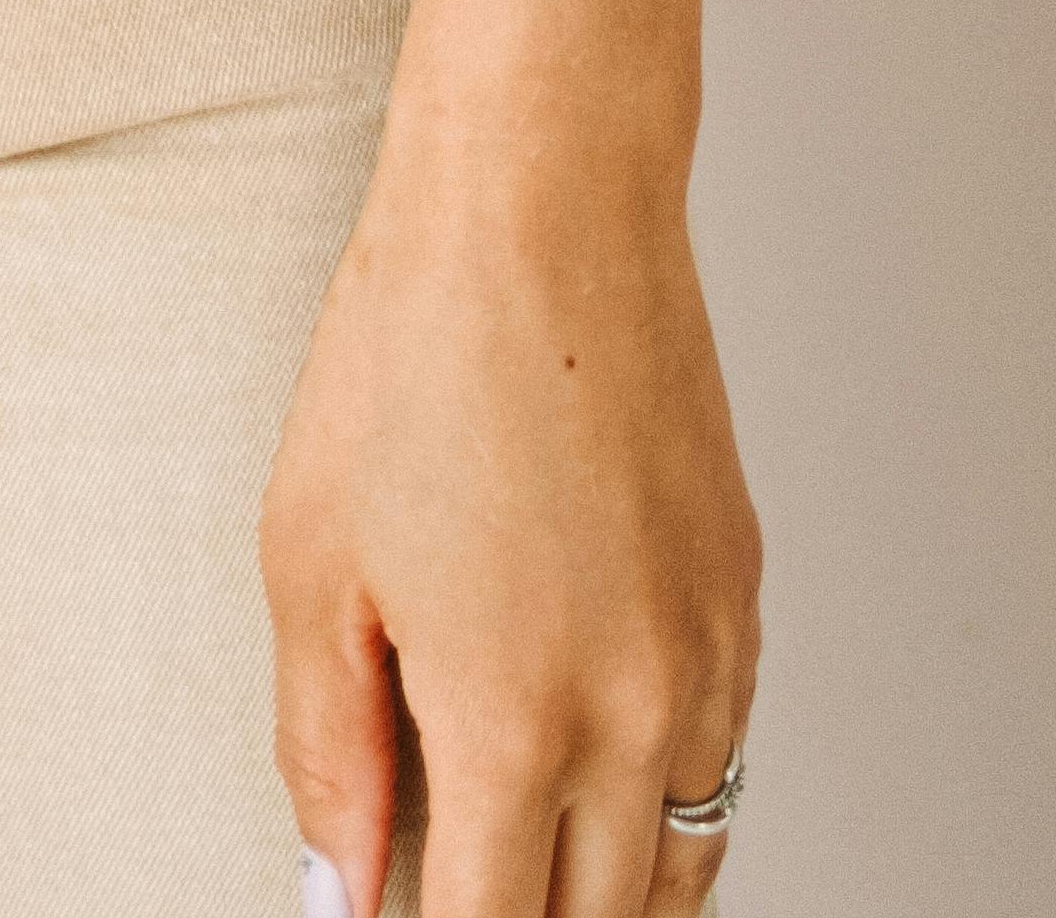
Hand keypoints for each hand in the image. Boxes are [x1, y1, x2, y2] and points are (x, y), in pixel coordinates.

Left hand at [262, 107, 760, 916]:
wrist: (543, 207)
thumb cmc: (415, 352)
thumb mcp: (310, 561)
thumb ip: (327, 748)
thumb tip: (341, 881)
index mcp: (515, 719)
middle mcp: (634, 715)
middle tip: (443, 877)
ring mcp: (708, 664)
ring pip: (680, 872)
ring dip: (602, 893)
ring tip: (517, 851)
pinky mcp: (745, 606)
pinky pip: (721, 770)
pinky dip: (662, 807)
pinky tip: (588, 765)